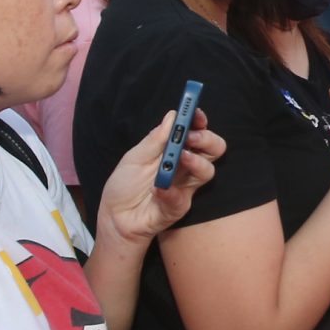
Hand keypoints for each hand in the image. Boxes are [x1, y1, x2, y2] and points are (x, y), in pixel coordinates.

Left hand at [96, 107, 225, 244]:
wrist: (115, 217)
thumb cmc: (125, 186)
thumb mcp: (134, 157)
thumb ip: (155, 140)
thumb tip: (173, 116)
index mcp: (175, 150)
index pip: (197, 132)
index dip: (199, 121)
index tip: (195, 112)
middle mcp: (185, 166)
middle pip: (214, 149)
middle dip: (207, 139)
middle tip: (191, 137)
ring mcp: (185, 187)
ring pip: (208, 171)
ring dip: (195, 161)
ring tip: (179, 158)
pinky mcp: (179, 206)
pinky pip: (182, 197)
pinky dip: (169, 191)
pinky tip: (156, 188)